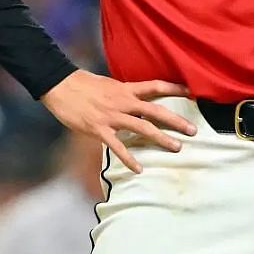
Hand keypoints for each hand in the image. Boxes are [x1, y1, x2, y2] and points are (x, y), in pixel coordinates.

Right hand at [40, 70, 195, 173]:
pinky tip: (139, 169)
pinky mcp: (99, 129)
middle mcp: (123, 102)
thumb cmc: (83, 84)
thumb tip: (138, 100)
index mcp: (126, 89)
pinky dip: (129, 158)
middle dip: (176, 121)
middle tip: (193, 130)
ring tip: (177, 148)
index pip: (156, 86)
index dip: (175, 88)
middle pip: (156, 110)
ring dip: (161, 139)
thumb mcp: (109, 84)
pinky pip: (117, 146)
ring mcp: (112, 116)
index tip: (193, 92)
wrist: (60, 86)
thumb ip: (125, 93)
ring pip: (143, 128)